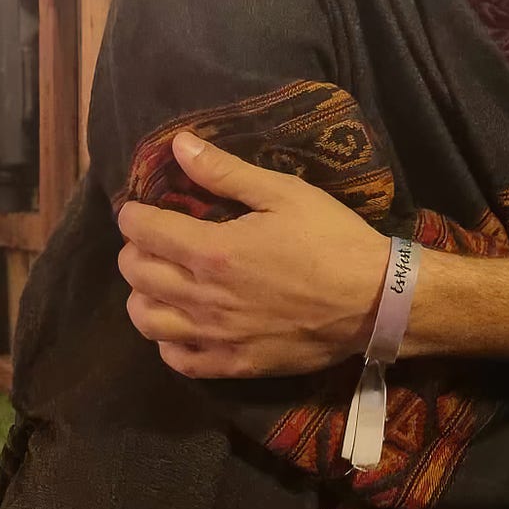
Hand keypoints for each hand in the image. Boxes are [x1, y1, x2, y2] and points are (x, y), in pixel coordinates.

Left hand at [117, 130, 391, 378]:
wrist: (375, 300)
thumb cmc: (332, 239)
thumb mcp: (284, 193)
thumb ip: (226, 172)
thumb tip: (178, 144)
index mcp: (214, 251)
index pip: (145, 232)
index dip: (132, 216)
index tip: (139, 209)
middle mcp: (205, 297)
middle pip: (138, 276)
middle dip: (134, 252)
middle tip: (151, 241)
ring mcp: (217, 336)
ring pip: (148, 322)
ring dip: (141, 298)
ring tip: (159, 282)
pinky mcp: (235, 364)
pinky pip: (179, 361)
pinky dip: (168, 343)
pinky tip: (181, 325)